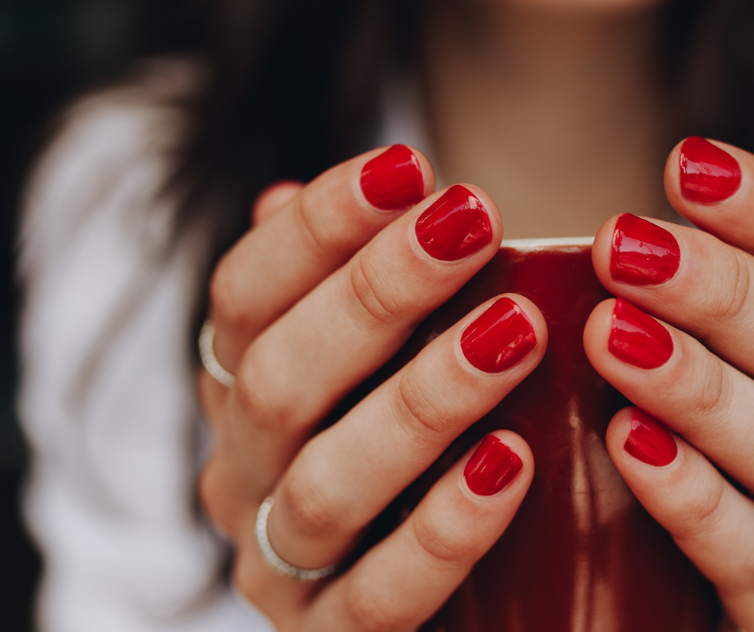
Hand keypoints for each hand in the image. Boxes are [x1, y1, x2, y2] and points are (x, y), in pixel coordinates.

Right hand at [197, 146, 545, 629]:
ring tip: (516, 332)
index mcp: (237, 386)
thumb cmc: (407, 437)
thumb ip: (335, 281)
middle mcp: (239, 472)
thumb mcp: (369, 352)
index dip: (317, 226)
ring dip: (420, 401)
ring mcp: (277, 566)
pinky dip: (444, 531)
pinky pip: (380, 599)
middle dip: (375, 292)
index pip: (244, 294)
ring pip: (325, 484)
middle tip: (472, 220)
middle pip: (278, 377)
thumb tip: (287, 193)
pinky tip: (512, 463)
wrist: (436, 601)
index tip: (409, 165)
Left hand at [584, 138, 753, 631]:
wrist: (660, 601)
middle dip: (724, 291)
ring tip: (610, 335)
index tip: (683, 162)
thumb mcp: (707, 349)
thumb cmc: (681, 448)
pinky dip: (697, 502)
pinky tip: (629, 446)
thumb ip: (745, 272)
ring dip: (701, 386)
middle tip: (618, 245)